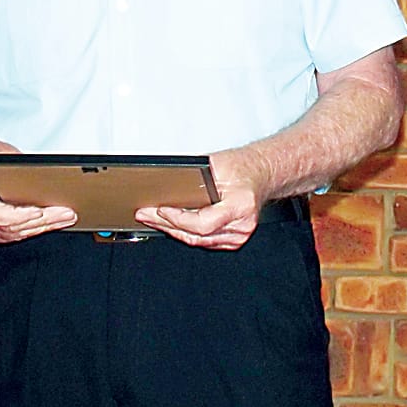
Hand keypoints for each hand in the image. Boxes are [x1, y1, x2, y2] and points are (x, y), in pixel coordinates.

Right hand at [0, 139, 76, 242]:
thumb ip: (18, 167)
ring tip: (64, 218)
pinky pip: (10, 236)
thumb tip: (46, 177)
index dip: (17, 216)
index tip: (39, 212)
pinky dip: (32, 230)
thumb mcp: (2, 154)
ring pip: (12, 234)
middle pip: (8, 226)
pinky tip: (50, 224)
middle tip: (66, 214)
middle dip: (41, 222)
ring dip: (41, 228)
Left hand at [134, 151, 267, 249]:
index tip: (159, 210)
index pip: (202, 223)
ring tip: (153, 220)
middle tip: (145, 215)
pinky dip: (187, 234)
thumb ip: (195, 178)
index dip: (177, 219)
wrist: (261, 172)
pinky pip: (205, 242)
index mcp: (241, 205)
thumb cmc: (243, 167)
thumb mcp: (218, 164)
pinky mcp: (234, 239)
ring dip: (174, 231)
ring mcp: (239, 235)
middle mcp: (242, 224)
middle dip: (167, 225)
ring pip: (199, 241)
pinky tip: (172, 225)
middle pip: (197, 235)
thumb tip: (167, 185)